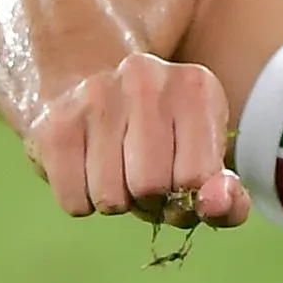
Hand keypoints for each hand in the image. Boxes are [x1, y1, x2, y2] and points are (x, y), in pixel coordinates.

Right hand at [24, 52, 252, 226]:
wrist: (88, 92)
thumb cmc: (161, 146)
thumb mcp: (204, 167)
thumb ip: (229, 200)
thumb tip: (215, 205)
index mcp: (196, 88)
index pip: (197, 178)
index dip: (187, 200)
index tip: (178, 183)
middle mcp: (145, 78)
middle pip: (150, 188)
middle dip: (149, 202)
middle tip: (142, 178)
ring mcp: (94, 95)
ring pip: (110, 200)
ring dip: (116, 202)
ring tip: (115, 170)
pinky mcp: (53, 124)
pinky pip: (74, 203)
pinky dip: (82, 201)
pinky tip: (86, 168)